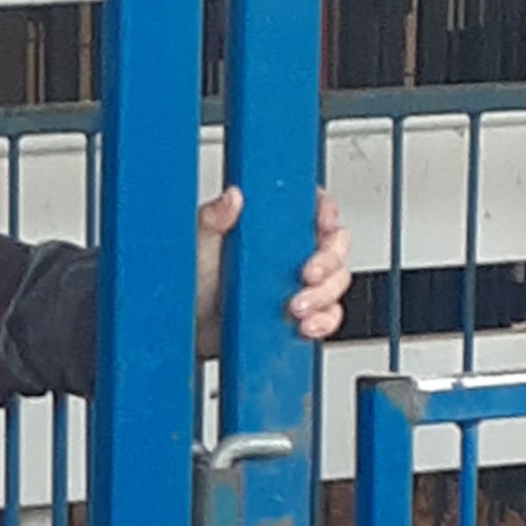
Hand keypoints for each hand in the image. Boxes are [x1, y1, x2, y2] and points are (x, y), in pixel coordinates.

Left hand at [195, 185, 352, 353]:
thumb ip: (213, 218)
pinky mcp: (301, 313)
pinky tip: (305, 324)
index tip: (323, 222)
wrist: (190, 328)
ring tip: (296, 306)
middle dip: (329, 259)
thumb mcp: (199, 244)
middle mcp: (291, 252)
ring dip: (324, 294)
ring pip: (336, 281)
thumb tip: (231, 197)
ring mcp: (298, 283)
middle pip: (334, 245)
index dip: (326, 211)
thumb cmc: (193, 282)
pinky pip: (329, 315)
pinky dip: (324, 321)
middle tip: (308, 273)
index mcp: (272, 227)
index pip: (312, 207)